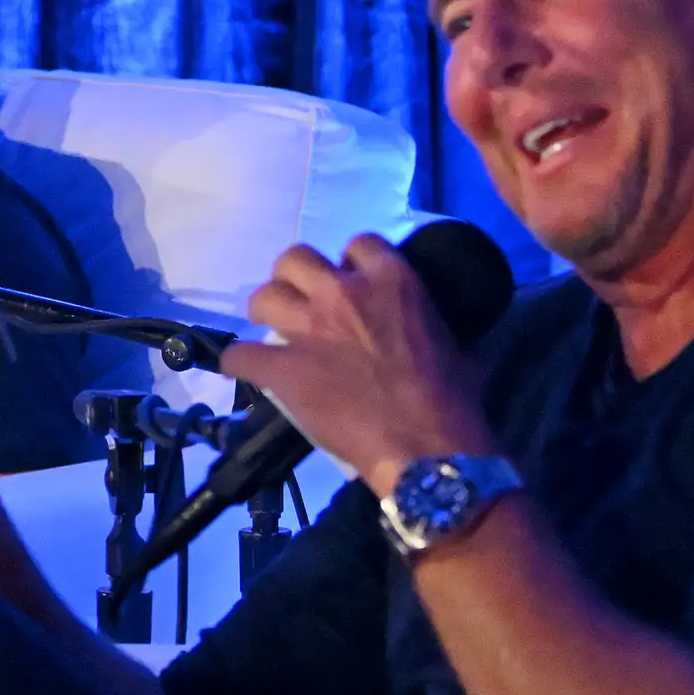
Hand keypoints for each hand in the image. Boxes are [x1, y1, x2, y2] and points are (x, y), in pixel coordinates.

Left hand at [219, 235, 493, 497]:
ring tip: (273, 334)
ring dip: (266, 313)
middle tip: (302, 306)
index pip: (357, 244)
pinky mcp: (282, 369)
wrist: (427, 450)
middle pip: (295, 258)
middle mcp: (343, 292)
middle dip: (295, 281)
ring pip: (262, 296)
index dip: (349, 266)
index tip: (349, 287)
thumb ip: (431, 320)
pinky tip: (245, 369)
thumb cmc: (452, 400)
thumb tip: (434, 325)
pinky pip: (240, 354)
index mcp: (391, 279)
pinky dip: (239, 362)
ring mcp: (308, 329)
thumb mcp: (454, 342)